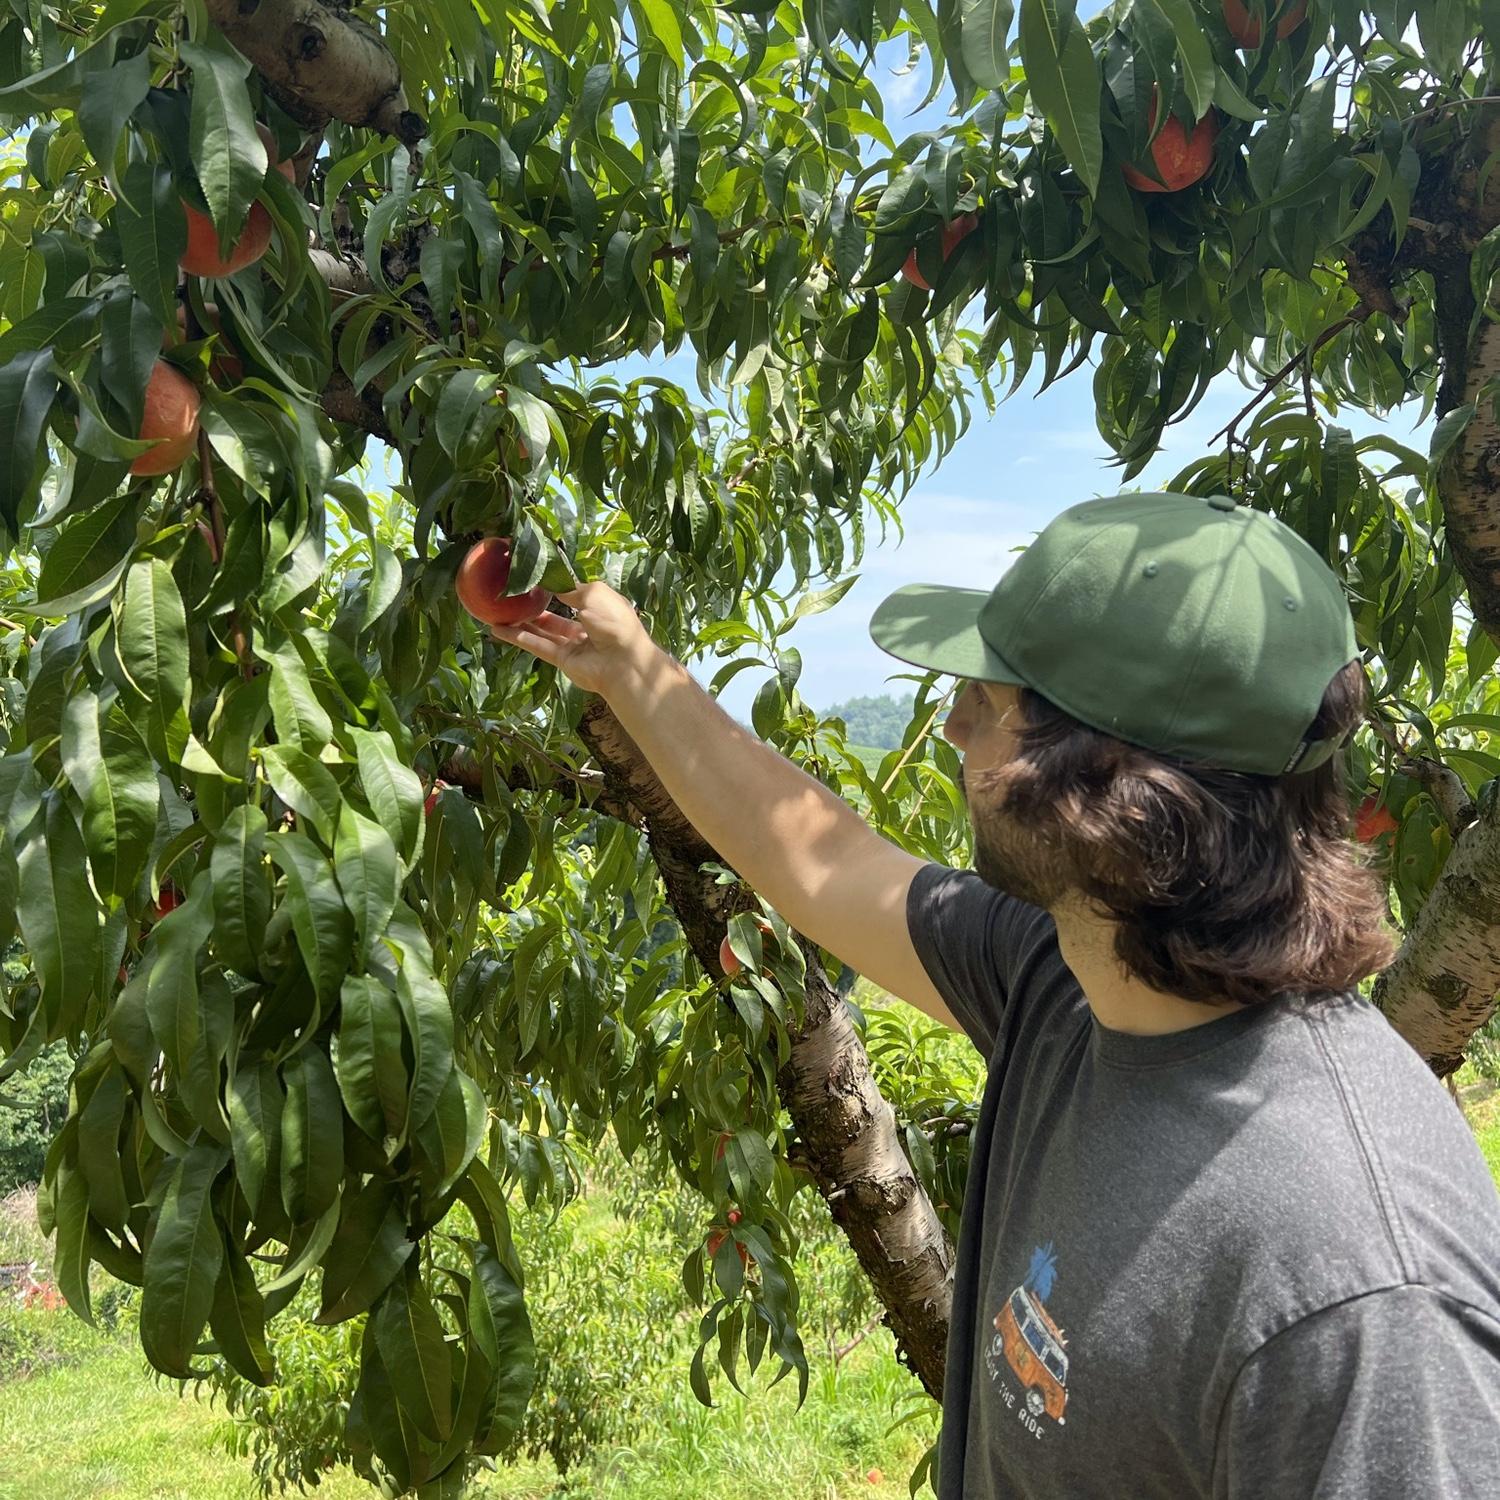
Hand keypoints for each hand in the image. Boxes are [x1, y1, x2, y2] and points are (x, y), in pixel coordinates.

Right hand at [488, 582, 657, 698]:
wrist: (623, 662)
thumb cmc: (614, 622)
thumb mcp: (593, 594)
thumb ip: (570, 589)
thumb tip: (552, 586)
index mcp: (601, 608)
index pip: (576, 595)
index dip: (557, 587)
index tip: (535, 577)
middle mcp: (588, 626)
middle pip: (557, 615)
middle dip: (536, 606)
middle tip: (513, 595)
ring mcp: (575, 645)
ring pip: (544, 632)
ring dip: (522, 622)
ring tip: (499, 611)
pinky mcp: (562, 660)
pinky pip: (537, 646)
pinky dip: (517, 637)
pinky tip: (497, 629)